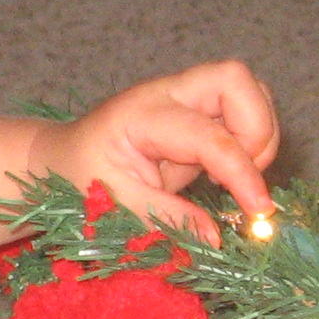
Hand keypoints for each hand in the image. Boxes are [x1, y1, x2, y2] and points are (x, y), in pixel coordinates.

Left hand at [31, 59, 278, 241]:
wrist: (60, 160)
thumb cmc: (77, 180)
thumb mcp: (112, 207)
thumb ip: (164, 220)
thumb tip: (216, 239)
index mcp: (141, 115)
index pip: (209, 135)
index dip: (242, 173)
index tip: (258, 212)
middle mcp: (167, 94)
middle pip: (235, 79)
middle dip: (257, 130)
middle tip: (242, 179)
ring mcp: (185, 97)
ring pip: (249, 91)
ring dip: (259, 135)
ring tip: (233, 178)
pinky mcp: (198, 111)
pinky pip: (245, 111)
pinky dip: (252, 141)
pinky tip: (226, 172)